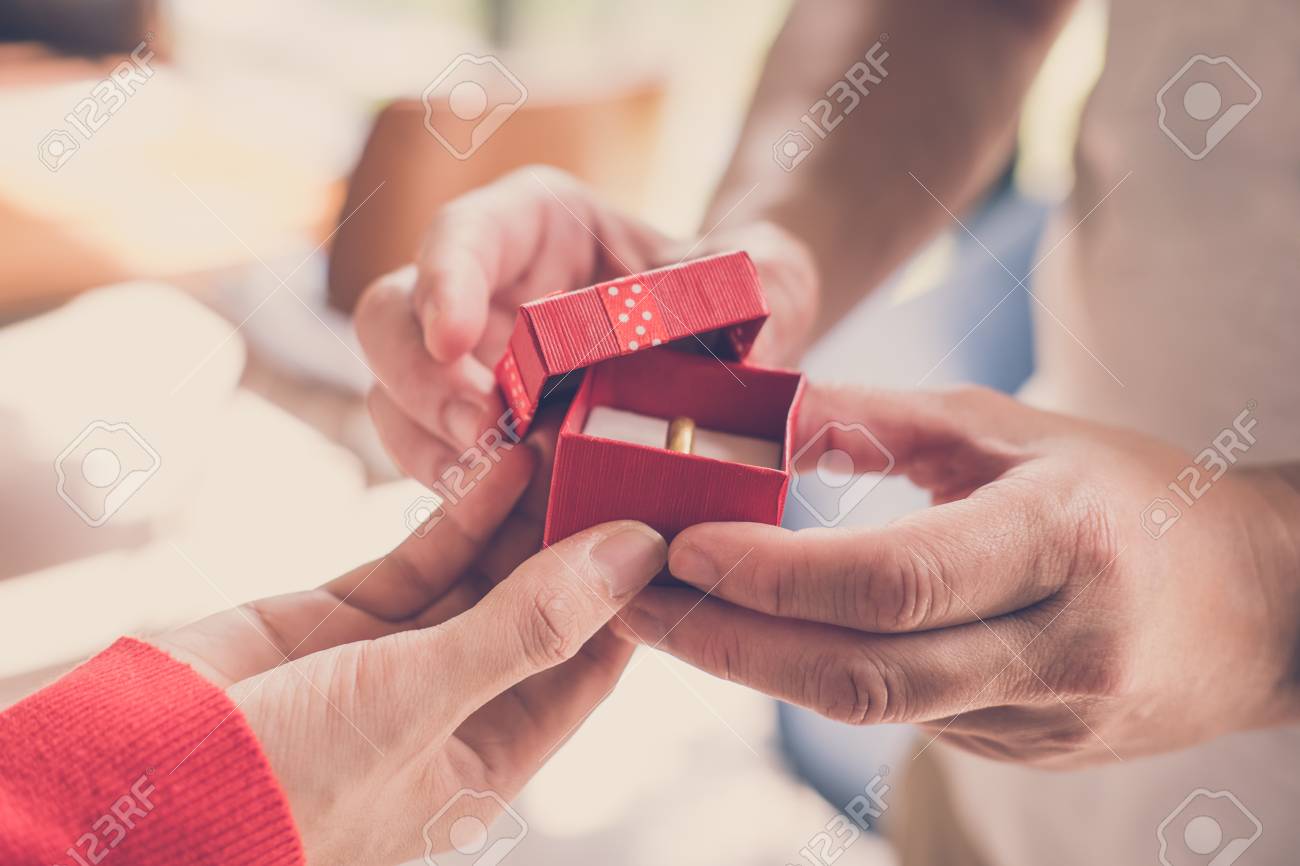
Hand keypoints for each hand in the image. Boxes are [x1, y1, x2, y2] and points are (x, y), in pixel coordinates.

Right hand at [152, 438, 666, 865]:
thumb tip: (634, 556)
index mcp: (489, 757)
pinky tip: (503, 458)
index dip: (632, 595)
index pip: (588, 666)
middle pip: (542, 607)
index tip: (670, 521)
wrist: (130, 779)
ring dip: (527, 510)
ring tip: (571, 438)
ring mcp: (401, 653)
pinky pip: (424, 553)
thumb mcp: (419, 700)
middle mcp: (455, 703)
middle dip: (581, 537)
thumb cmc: (284, 778)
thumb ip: (528, 626)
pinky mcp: (348, 610)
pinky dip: (462, 509)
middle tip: (620, 456)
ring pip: (486, 570)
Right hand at [354, 165, 817, 487]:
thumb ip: (767, 284)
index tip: (451, 336)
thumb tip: (752, 336)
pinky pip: (435, 467)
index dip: (443, 280)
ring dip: (432, 454)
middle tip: (484, 439)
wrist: (736, 347)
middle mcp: (485, 292)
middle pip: (391, 320)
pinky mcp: (479, 437)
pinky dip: (463, 501)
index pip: (463, 234)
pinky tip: (515, 523)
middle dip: (423, 384)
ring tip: (504, 491)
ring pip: (394, 403)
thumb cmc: (738, 293)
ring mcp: (470, 367)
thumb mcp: (767, 274)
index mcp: (538, 228)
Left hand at [621, 385, 1299, 766]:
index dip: (774, 572)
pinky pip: (901, 721)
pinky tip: (764, 641)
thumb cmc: (1126, 491)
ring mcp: (1044, 718)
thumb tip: (758, 410)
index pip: (894, 578)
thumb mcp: (1010, 428)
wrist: (1260, 603)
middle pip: (862, 673)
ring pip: (870, 709)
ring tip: (674, 618)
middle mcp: (1060, 647)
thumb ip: (879, 421)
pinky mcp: (1024, 754)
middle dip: (728, 644)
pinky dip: (817, 679)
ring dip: (757, 667)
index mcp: (1063, 541)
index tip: (682, 545)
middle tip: (631, 602)